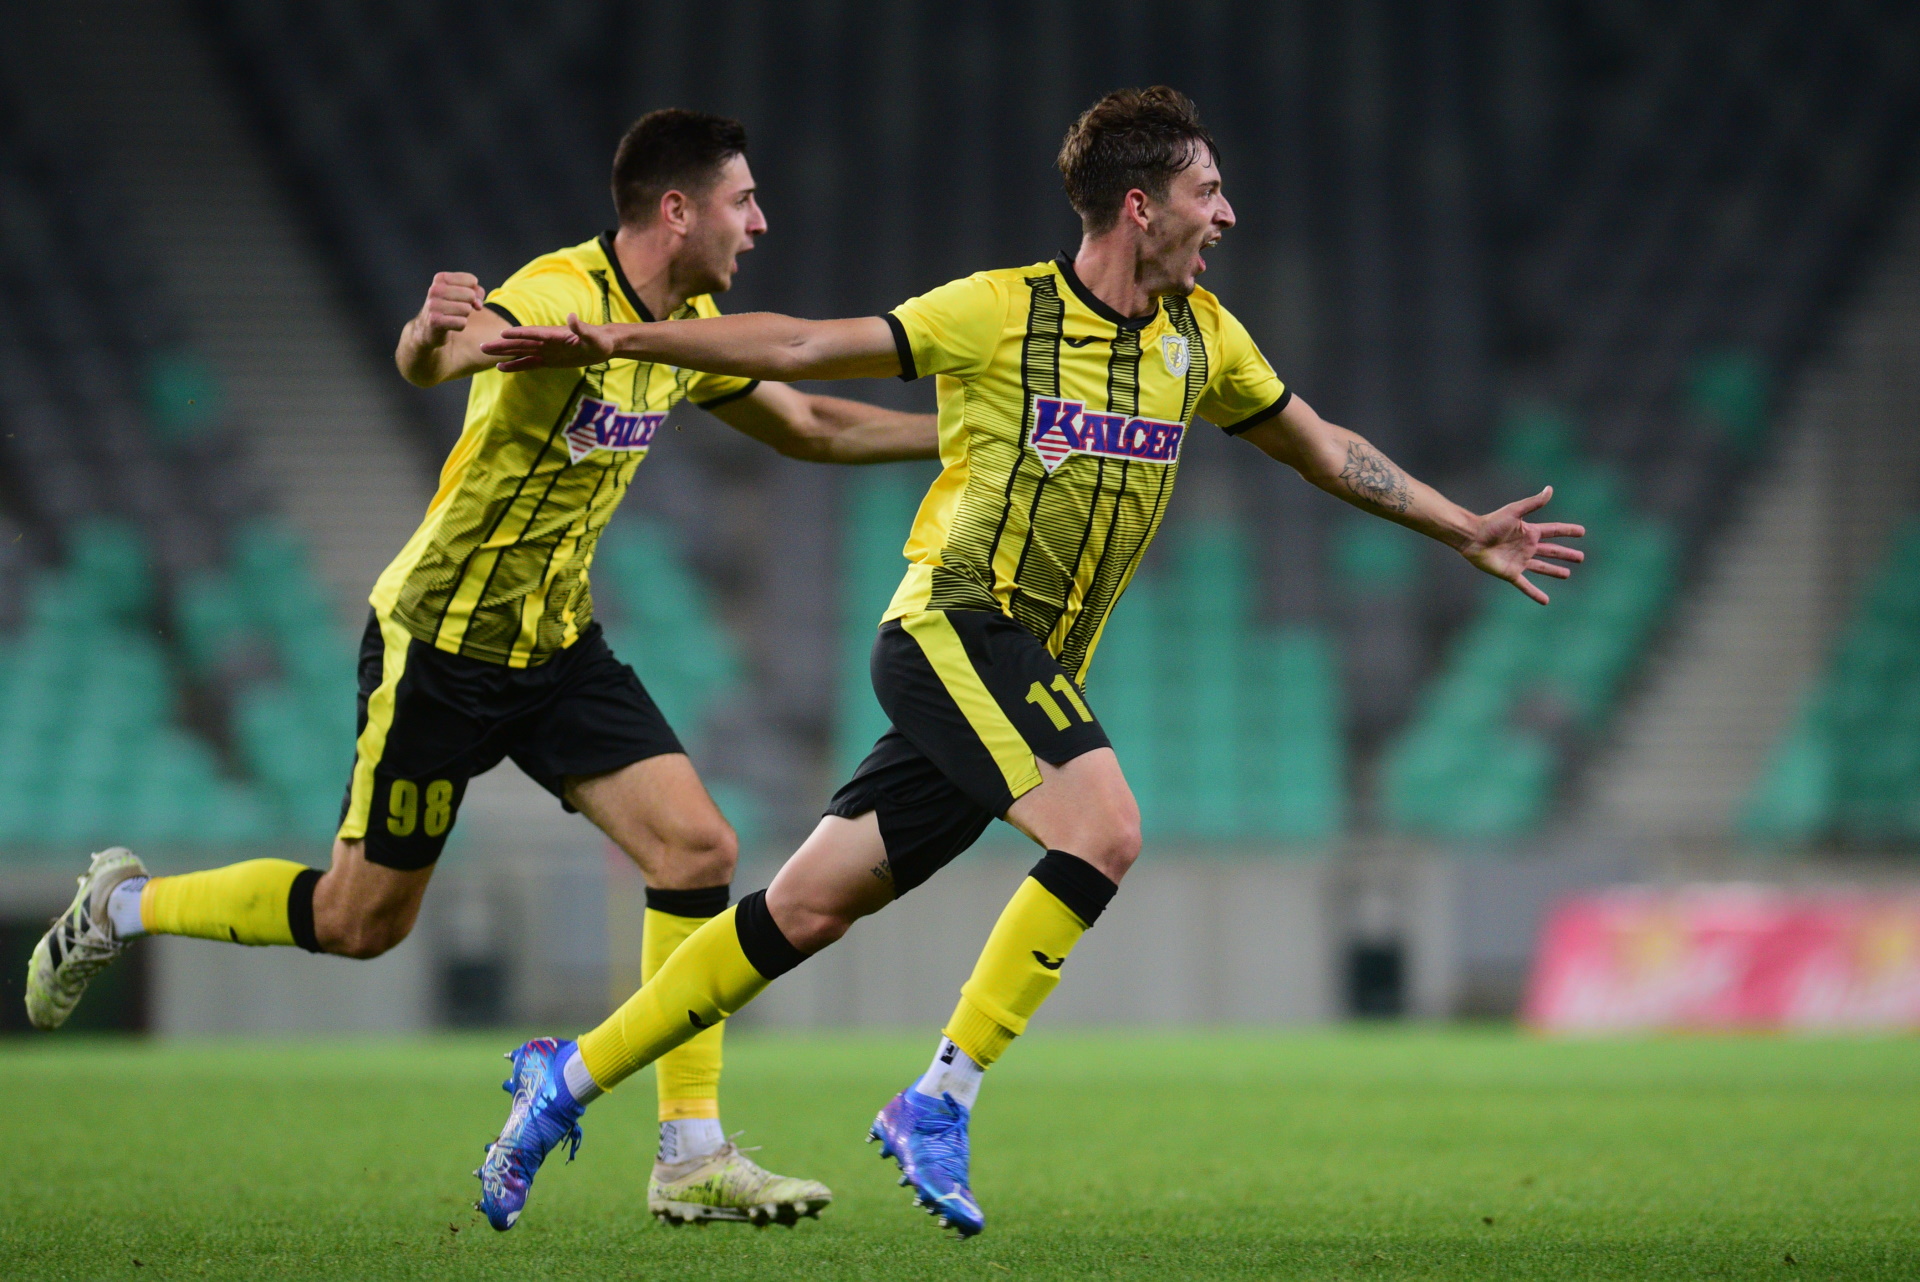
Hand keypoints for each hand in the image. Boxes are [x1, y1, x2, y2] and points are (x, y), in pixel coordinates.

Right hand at [416, 272, 485, 347]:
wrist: (428, 326)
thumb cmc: (449, 306)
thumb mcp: (462, 293)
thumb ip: (477, 292)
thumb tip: (478, 305)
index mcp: (441, 278)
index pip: (472, 280)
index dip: (475, 292)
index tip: (466, 297)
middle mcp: (435, 289)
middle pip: (470, 295)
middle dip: (469, 304)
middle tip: (458, 308)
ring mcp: (433, 305)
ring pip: (467, 309)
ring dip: (464, 315)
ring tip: (453, 315)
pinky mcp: (434, 321)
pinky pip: (462, 323)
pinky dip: (460, 325)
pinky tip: (451, 324)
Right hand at [481, 314, 615, 370]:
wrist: (602, 345)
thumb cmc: (599, 340)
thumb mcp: (592, 336)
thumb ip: (581, 328)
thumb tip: (572, 317)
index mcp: (554, 334)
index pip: (533, 333)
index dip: (519, 334)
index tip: (502, 334)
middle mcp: (546, 341)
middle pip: (520, 342)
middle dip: (502, 344)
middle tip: (482, 346)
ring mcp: (546, 350)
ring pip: (520, 351)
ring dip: (503, 353)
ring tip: (485, 353)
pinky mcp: (548, 360)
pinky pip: (528, 363)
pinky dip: (515, 365)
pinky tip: (501, 368)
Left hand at [1459, 486, 1585, 604]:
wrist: (1472, 538)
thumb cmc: (1491, 522)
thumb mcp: (1515, 511)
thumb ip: (1533, 503)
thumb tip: (1550, 489)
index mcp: (1530, 532)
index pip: (1554, 531)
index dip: (1567, 531)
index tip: (1582, 531)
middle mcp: (1527, 547)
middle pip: (1552, 551)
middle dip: (1566, 554)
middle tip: (1581, 557)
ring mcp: (1520, 561)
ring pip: (1542, 567)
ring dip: (1554, 571)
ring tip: (1567, 574)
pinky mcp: (1511, 573)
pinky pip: (1526, 585)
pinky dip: (1535, 593)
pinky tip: (1545, 601)